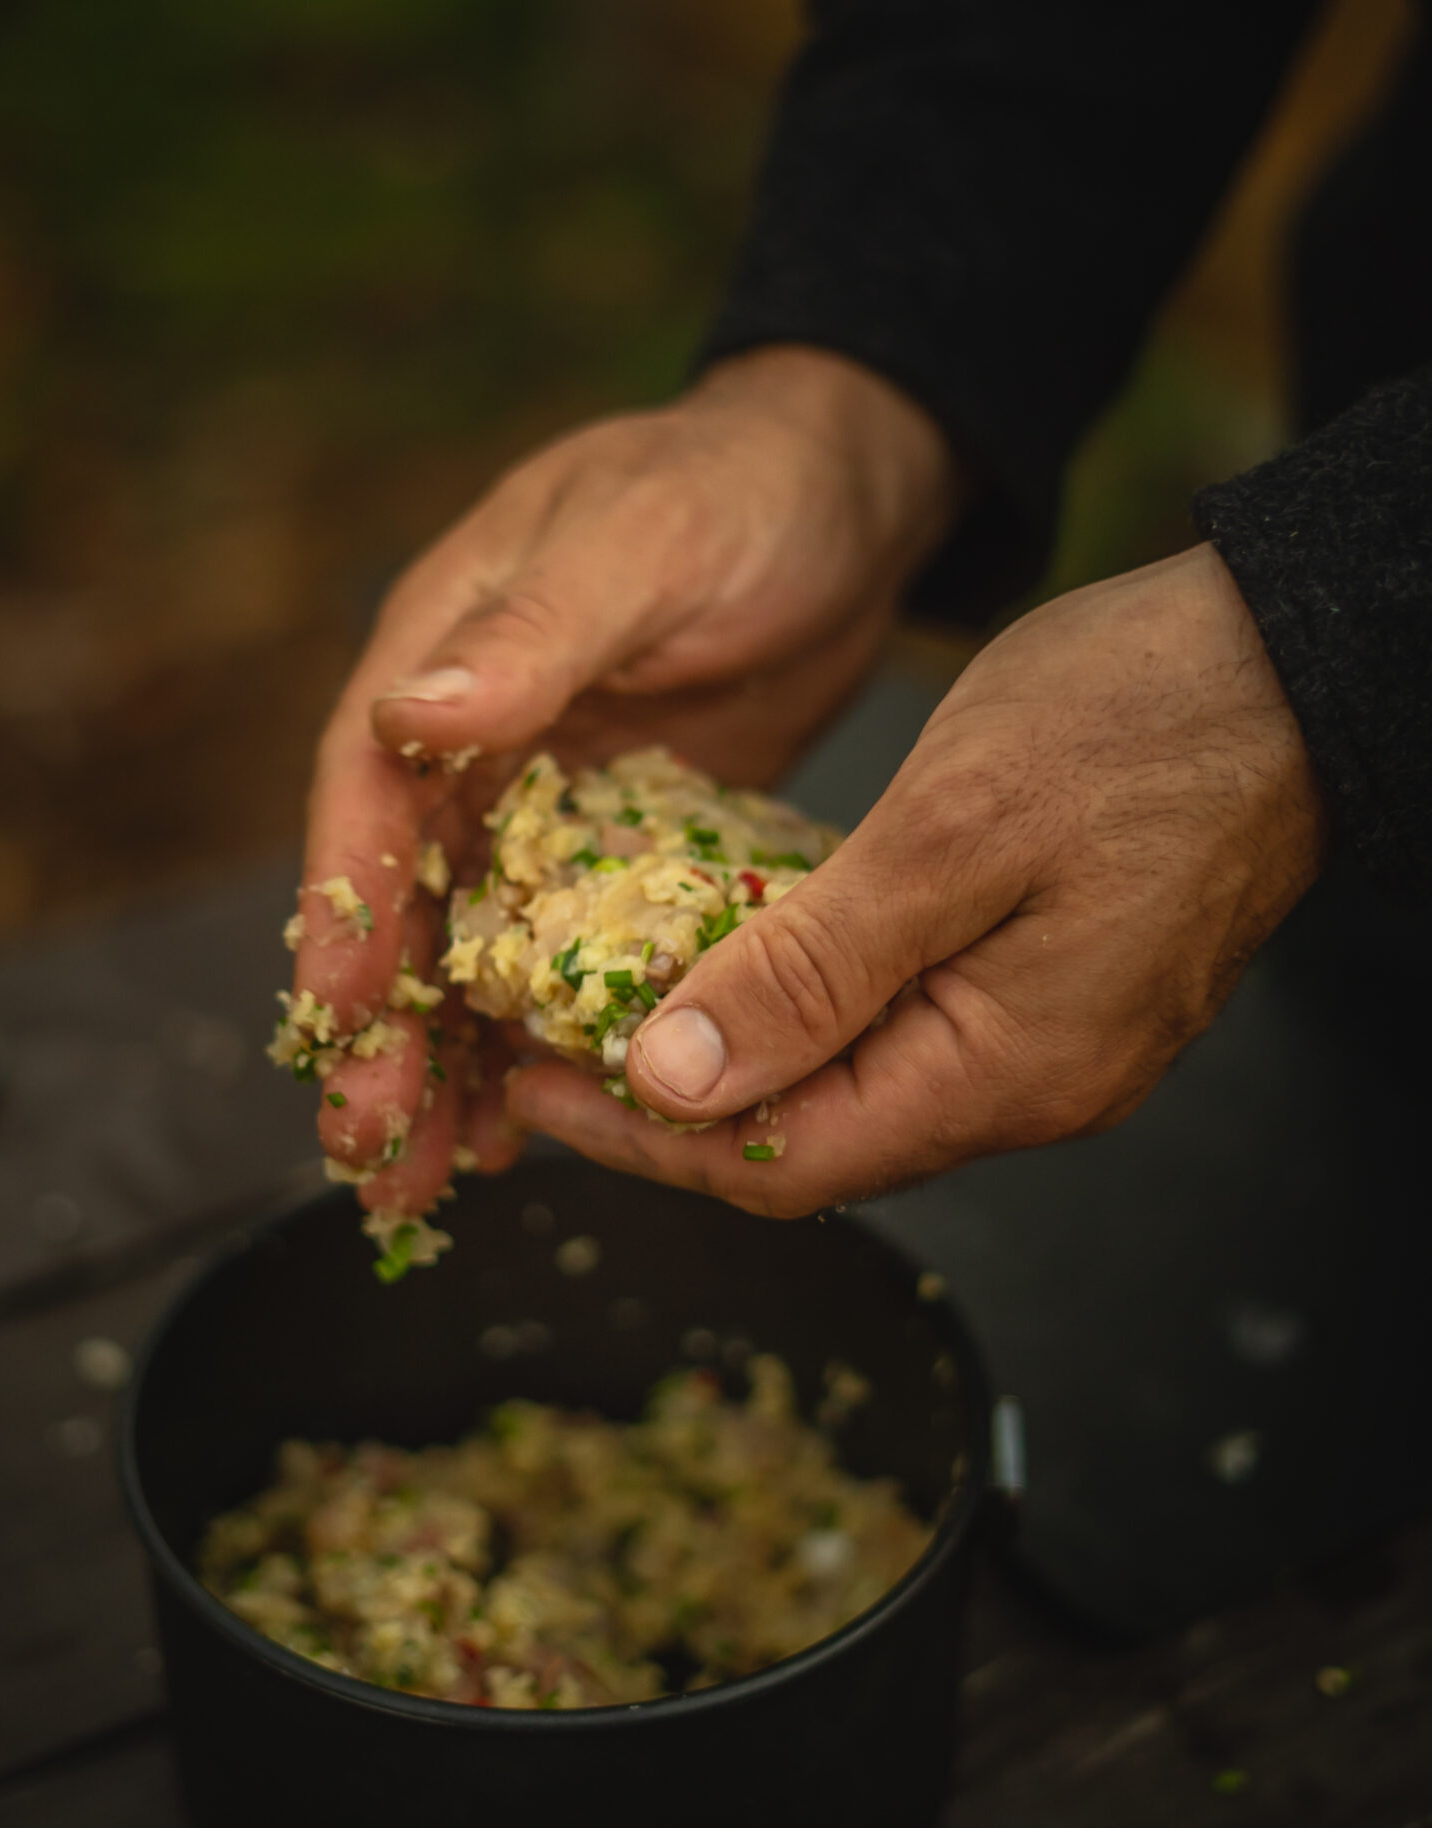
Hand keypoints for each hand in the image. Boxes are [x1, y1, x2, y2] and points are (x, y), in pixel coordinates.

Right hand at [291, 347, 960, 1215]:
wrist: (843, 498)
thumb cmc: (740, 492)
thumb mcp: (644, 543)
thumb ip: (536, 629)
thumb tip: (409, 710)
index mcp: (448, 654)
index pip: (368, 796)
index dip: (347, 912)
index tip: (341, 1023)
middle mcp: (472, 738)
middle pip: (405, 902)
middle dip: (385, 1030)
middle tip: (371, 1154)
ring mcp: (540, 799)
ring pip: (470, 949)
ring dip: (447, 1061)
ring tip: (427, 1181)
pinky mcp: (611, 844)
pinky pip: (557, 955)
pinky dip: (535, 1034)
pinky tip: (525, 1122)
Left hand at [505, 544, 1328, 1214]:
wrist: (1292, 661)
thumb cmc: (1138, 720)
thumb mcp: (948, 833)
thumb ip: (811, 972)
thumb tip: (676, 1081)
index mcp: (1006, 1072)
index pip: (783, 1165)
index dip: (644, 1140)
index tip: (535, 1083)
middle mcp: (1032, 1088)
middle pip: (814, 1142)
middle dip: (674, 1107)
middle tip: (555, 1044)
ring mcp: (1052, 1045)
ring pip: (856, 1093)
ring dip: (736, 1059)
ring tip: (622, 1005)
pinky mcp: (1055, 991)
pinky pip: (903, 1037)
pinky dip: (807, 1014)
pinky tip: (746, 963)